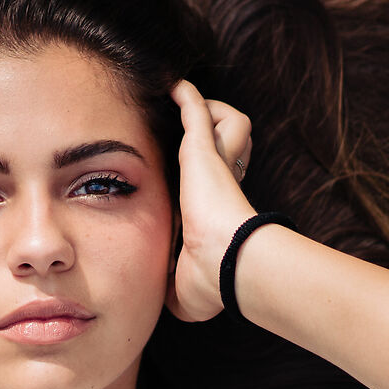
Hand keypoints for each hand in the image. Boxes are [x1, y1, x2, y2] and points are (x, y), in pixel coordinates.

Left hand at [163, 79, 256, 322]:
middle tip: (197, 142)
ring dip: (211, 118)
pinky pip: (197, 111)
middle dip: (214, 139)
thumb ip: (170, 287)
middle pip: (225, 143)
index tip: (194, 184)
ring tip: (191, 120)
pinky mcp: (204, 147)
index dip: (205, 176)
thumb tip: (163, 302)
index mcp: (212, 209)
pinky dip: (188, 97)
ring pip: (223, 121)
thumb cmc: (209, 279)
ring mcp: (214, 161)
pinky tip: (173, 86)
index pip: (211, 181)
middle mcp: (217, 180)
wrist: (223, 262)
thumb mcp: (182, 289)